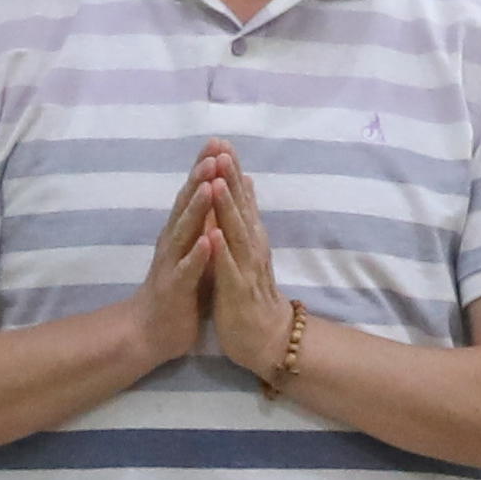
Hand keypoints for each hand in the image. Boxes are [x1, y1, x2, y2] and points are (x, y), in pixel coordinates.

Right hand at [129, 155, 231, 377]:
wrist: (150, 332)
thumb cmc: (179, 291)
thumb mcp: (196, 252)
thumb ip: (204, 224)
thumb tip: (217, 195)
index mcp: (182, 234)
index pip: (194, 195)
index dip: (205, 169)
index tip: (219, 143)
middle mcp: (173, 243)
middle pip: (187, 205)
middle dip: (201, 178)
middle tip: (213, 151)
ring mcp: (172, 264)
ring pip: (184, 232)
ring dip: (196, 208)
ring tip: (209, 185)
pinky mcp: (174, 289)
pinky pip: (186, 270)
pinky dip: (198, 255)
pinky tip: (208, 240)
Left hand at [199, 155, 292, 389]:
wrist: (266, 338)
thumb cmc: (251, 293)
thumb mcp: (247, 248)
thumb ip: (246, 215)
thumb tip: (245, 182)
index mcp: (249, 236)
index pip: (239, 197)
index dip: (231, 170)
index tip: (221, 141)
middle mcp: (251, 247)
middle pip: (240, 207)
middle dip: (229, 178)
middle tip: (222, 148)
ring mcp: (246, 268)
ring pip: (236, 233)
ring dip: (227, 208)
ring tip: (216, 182)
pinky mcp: (238, 291)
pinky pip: (230, 269)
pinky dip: (222, 251)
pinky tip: (214, 234)